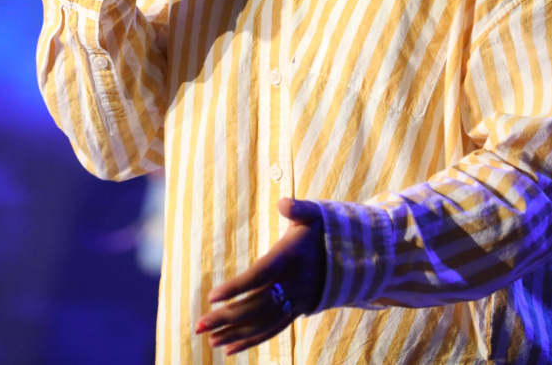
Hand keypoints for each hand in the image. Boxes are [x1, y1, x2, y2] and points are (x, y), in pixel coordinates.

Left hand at [195, 198, 325, 355]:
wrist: (353, 257)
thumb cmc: (323, 232)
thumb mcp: (313, 215)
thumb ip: (299, 208)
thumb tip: (284, 203)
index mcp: (289, 260)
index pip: (259, 276)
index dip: (237, 288)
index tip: (212, 296)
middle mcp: (292, 285)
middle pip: (256, 306)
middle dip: (226, 317)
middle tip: (199, 325)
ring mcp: (295, 302)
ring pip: (262, 323)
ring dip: (234, 333)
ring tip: (209, 340)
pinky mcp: (296, 311)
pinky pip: (272, 330)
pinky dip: (250, 340)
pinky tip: (229, 348)